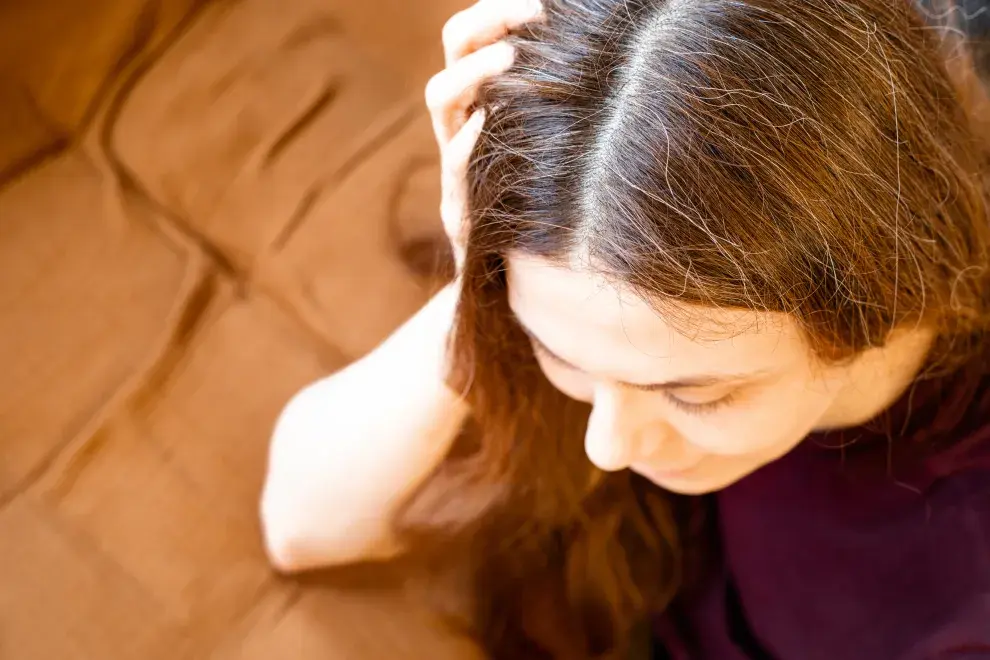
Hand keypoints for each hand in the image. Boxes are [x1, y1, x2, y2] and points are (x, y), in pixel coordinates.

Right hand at [425, 0, 544, 269]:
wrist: (529, 283)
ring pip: (441, 97)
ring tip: (512, 55)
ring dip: (473, 70)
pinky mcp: (460, 207)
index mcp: (483, 97)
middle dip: (485, 23)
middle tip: (529, 14)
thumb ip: (562, 105)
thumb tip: (602, 46)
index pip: (473, 33)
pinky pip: (456, 164)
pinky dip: (469, 140)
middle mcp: (463, 121)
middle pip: (453, 49)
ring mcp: (457, 162)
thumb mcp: (556, 148)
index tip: (539, 2)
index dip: (495, 10)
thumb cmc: (551, 203)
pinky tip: (491, 122)